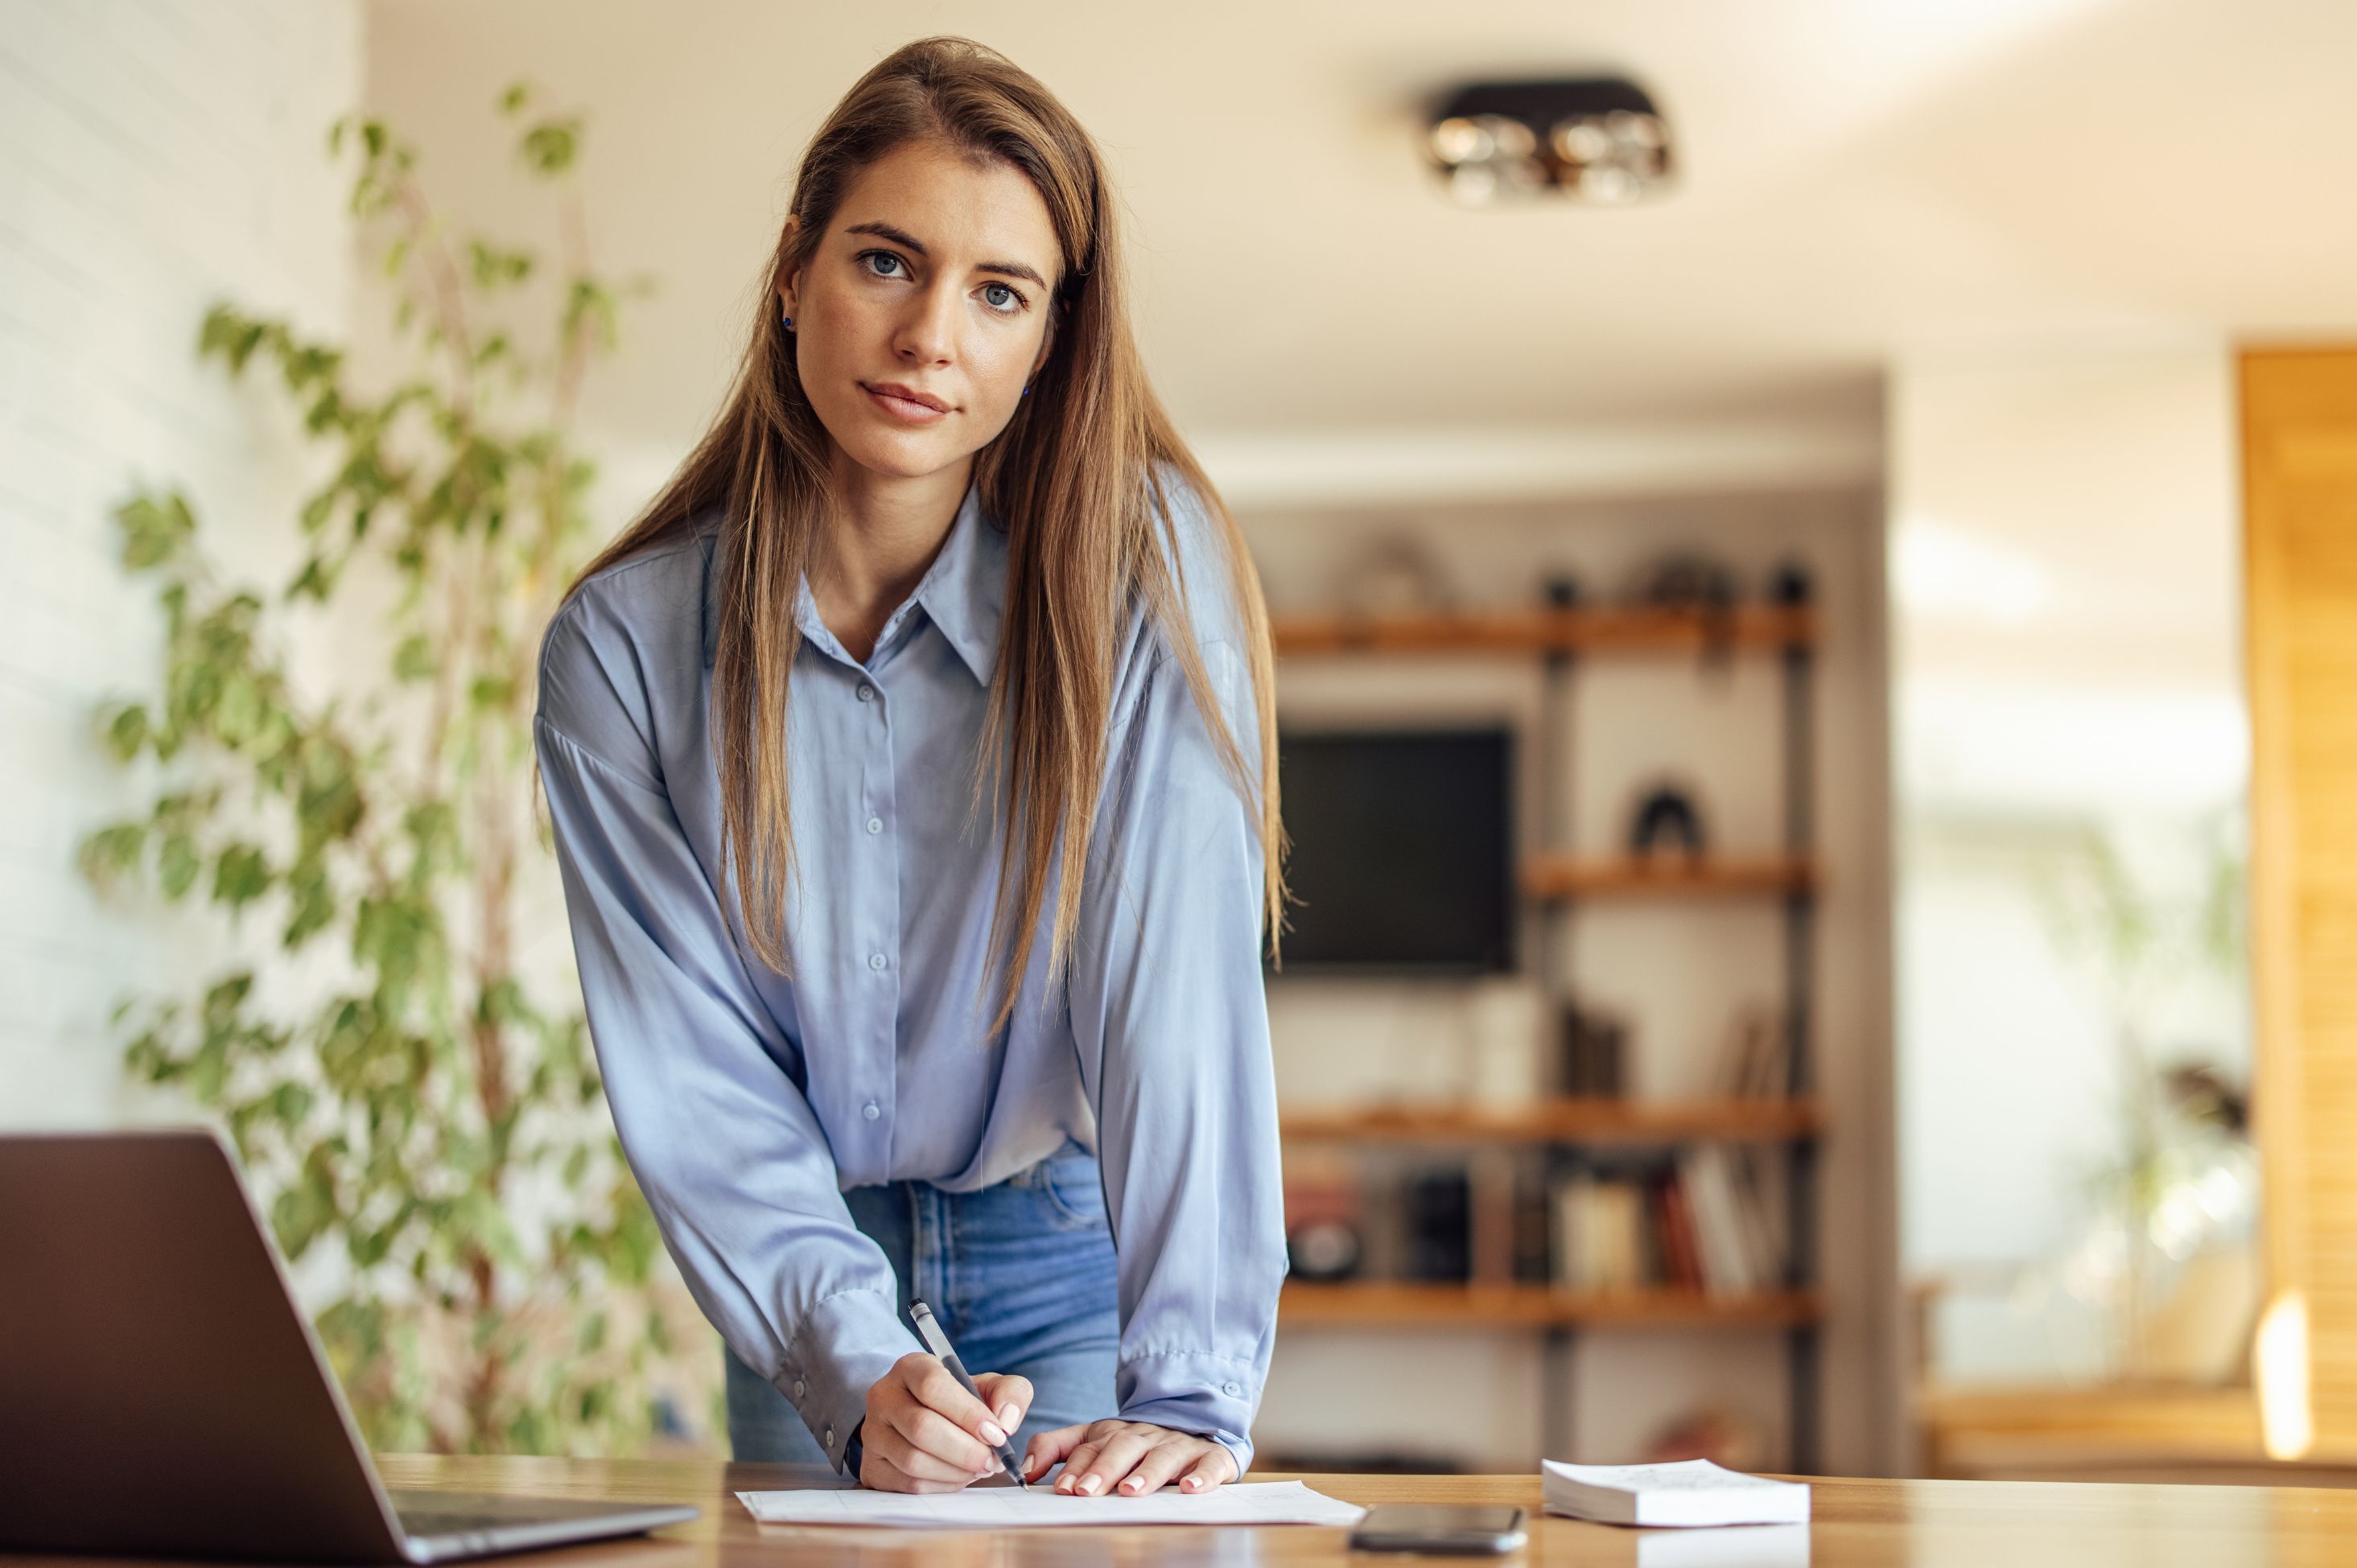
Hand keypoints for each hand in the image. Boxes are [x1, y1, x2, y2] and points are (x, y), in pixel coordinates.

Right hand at [860, 1352, 1031, 1492]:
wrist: (925, 1420)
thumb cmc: (960, 1403)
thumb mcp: (988, 1387)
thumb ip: (1010, 1393)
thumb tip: (1006, 1422)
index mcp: (911, 1367)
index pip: (933, 1385)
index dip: (968, 1414)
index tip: (997, 1434)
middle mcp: (884, 1396)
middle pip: (922, 1427)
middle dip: (966, 1450)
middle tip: (992, 1461)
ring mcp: (873, 1433)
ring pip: (913, 1460)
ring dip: (955, 1471)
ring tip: (978, 1468)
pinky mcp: (872, 1466)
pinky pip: (908, 1484)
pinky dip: (942, 1486)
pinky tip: (959, 1477)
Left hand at [1023, 1418, 1238, 1497]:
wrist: (1194, 1428)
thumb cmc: (1136, 1446)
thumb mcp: (1094, 1440)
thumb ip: (1057, 1448)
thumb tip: (1027, 1471)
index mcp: (1115, 1433)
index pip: (1092, 1447)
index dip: (1077, 1466)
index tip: (1063, 1487)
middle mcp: (1145, 1436)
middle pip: (1123, 1448)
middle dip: (1104, 1469)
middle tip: (1087, 1491)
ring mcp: (1178, 1445)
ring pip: (1162, 1456)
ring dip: (1146, 1473)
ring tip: (1130, 1491)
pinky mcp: (1210, 1456)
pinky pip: (1209, 1464)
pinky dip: (1202, 1476)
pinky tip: (1191, 1489)